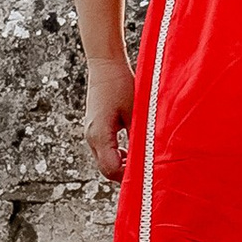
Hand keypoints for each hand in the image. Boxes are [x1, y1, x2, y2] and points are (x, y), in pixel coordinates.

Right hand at [82, 49, 136, 183]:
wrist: (106, 65)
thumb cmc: (122, 85)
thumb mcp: (136, 112)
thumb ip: (140, 136)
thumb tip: (151, 157)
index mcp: (99, 135)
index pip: (111, 169)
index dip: (129, 176)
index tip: (147, 174)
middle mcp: (91, 137)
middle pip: (106, 169)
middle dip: (125, 173)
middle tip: (147, 171)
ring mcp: (90, 133)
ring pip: (104, 160)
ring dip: (122, 163)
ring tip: (142, 159)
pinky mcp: (94, 128)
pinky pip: (104, 149)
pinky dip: (117, 154)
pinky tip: (132, 148)